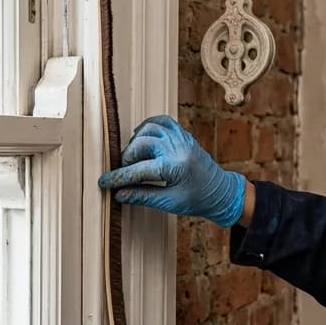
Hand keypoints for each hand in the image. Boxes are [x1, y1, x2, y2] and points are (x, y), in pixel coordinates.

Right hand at [97, 115, 246, 226]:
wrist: (221, 192)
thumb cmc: (198, 199)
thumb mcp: (169, 202)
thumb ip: (142, 196)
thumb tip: (119, 194)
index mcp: (174, 167)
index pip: (137, 170)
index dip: (118, 177)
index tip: (104, 182)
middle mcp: (177, 148)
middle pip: (140, 145)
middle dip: (127, 160)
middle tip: (124, 174)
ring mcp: (181, 138)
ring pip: (147, 130)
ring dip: (136, 144)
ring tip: (134, 159)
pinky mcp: (183, 134)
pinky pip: (161, 121)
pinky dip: (148, 127)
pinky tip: (142, 139)